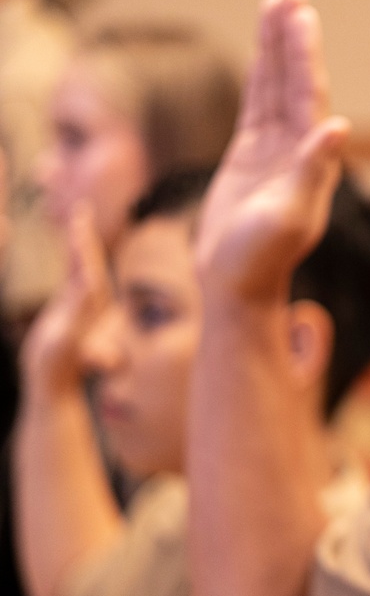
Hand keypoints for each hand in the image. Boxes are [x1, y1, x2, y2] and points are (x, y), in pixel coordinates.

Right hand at [21, 203, 109, 396]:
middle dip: (83, 236)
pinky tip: (70, 255)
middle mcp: (89, 302)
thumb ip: (77, 307)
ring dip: (79, 245)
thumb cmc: (56, 363)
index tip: (80, 220)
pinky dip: (71, 261)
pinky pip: (72, 279)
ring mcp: (80, 307)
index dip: (83, 241)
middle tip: (81, 211)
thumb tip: (90, 280)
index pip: (88, 264)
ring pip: (82, 268)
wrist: (53, 384)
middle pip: (88, 262)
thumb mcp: (66, 333)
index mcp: (90, 302)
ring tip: (77, 223)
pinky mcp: (69, 312)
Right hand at [196, 0, 348, 301]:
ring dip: (276, 48)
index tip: (302, 14)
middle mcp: (297, 147)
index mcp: (311, 158)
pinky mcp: (250, 155)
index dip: (305, 54)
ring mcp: (274, 149)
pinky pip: (256, 104)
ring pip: (275, 86)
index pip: (309, 94)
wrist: (237, 285)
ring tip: (276, 4)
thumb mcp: (287, 216)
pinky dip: (260, 74)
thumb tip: (339, 128)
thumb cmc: (261, 258)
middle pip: (295, 81)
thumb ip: (311, 171)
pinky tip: (262, 49)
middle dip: (292, 38)